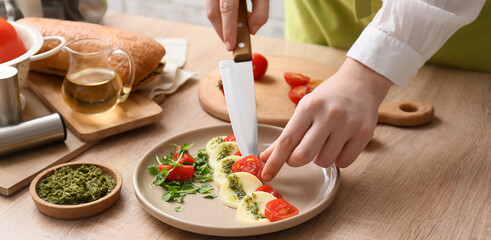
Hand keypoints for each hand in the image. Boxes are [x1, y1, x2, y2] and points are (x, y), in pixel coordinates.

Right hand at [205, 0, 268, 50]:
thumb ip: (261, 11)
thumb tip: (253, 31)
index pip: (227, 9)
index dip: (228, 29)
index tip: (230, 46)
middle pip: (214, 13)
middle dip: (222, 32)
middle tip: (232, 44)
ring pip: (210, 11)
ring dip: (220, 26)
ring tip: (232, 33)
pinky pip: (212, 7)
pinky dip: (220, 17)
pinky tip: (230, 20)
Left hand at [260, 58, 392, 180]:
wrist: (361, 82)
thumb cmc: (328, 97)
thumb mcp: (305, 108)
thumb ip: (287, 134)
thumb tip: (267, 156)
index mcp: (309, 107)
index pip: (287, 140)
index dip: (275, 161)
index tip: (266, 174)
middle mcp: (328, 115)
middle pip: (303, 155)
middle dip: (296, 161)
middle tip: (299, 154)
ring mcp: (348, 125)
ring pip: (324, 162)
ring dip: (320, 158)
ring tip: (325, 141)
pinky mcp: (364, 134)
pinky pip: (344, 163)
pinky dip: (338, 158)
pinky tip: (340, 143)